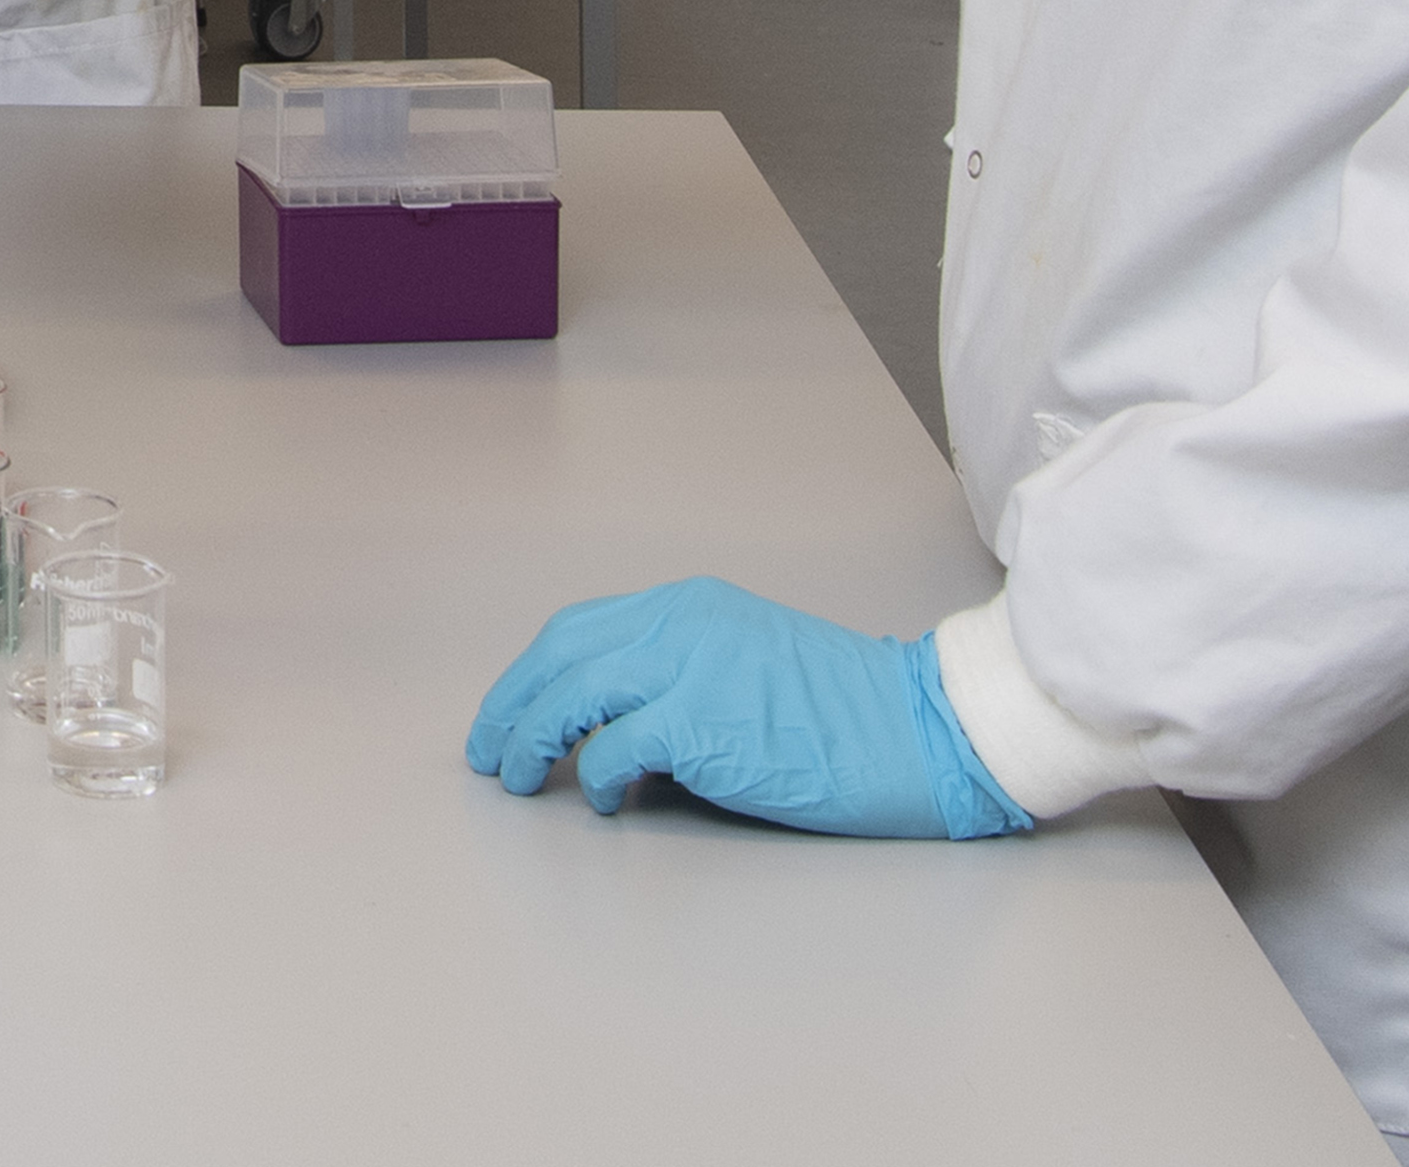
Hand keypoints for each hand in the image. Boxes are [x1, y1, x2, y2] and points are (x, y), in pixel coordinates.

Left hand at [463, 578, 1031, 838]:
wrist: (919, 730)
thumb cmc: (843, 712)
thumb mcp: (745, 662)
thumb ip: (676, 675)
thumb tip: (611, 731)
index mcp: (687, 606)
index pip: (577, 631)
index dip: (530, 675)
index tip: (506, 711)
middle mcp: (679, 625)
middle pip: (559, 659)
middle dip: (509, 706)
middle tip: (488, 752)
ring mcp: (689, 671)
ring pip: (571, 698)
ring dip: (532, 741)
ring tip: (520, 778)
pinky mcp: (702, 726)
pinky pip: (614, 751)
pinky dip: (595, 778)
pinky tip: (603, 801)